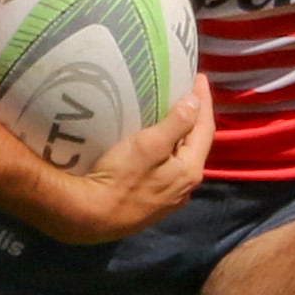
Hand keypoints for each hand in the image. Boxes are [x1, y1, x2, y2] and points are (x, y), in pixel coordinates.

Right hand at [47, 75, 215, 243]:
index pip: (205, 128)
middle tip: (188, 93)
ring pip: (181, 160)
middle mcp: (185, 188)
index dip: (204, 101)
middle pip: (196, 145)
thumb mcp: (149, 144)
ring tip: (173, 116)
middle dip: (194, 118)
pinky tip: (158, 148)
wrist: (89, 217)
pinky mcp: (152, 205)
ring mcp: (169, 199)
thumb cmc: (118, 177)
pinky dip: (168, 153)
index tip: (200, 77)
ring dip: (180, 137)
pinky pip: (167, 172)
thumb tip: (195, 103)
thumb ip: (176, 123)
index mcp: (190, 171)